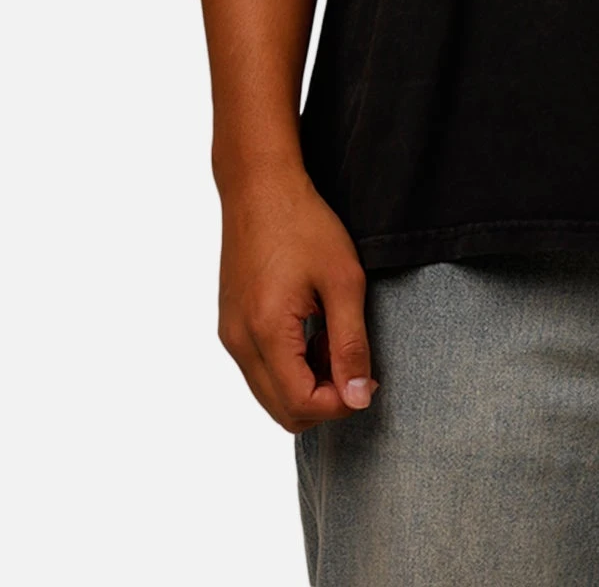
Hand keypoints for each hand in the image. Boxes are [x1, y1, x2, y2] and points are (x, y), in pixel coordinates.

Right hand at [216, 167, 379, 432]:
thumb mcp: (343, 281)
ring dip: (306, 384)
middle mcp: (239, 342)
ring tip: (333, 340)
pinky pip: (259, 370)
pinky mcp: (230, 325)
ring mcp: (230, 334)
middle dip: (324, 400)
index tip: (369, 379)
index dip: (341, 404)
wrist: (260, 188)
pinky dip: (289, 367)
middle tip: (354, 363)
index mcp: (266, 332)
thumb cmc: (304, 225)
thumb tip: (359, 399)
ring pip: (269, 394)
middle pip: (281, 411)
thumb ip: (351, 344)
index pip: (300, 405)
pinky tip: (312, 331)